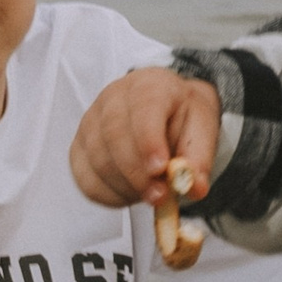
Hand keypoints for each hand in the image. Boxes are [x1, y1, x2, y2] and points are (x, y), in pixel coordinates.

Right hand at [70, 67, 219, 214]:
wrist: (164, 111)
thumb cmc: (180, 117)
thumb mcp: (202, 131)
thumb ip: (199, 160)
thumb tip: (194, 188)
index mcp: (150, 86)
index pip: (143, 108)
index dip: (148, 141)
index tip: (160, 169)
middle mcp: (113, 98)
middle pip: (114, 135)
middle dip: (137, 173)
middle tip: (160, 195)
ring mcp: (90, 121)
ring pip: (98, 160)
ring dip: (126, 187)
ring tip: (151, 193)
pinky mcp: (79, 147)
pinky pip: (86, 179)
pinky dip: (109, 195)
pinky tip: (131, 194)